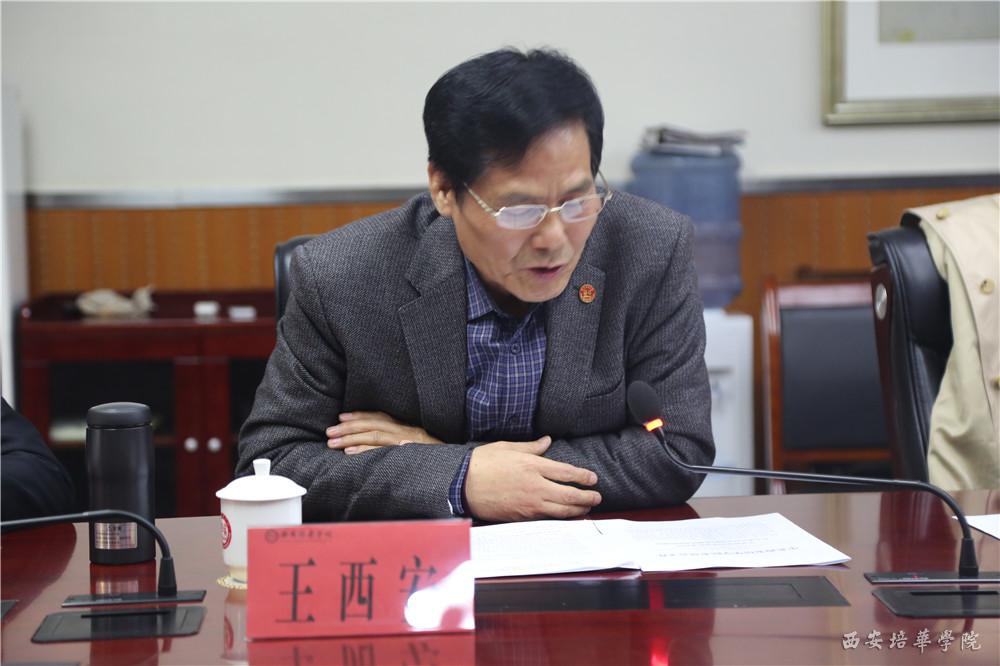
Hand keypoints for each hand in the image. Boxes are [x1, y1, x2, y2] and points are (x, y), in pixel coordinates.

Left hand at [327, 411, 442, 453]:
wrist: (463, 468)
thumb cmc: (441, 461)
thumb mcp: (424, 448)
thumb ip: (406, 445)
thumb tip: (391, 447)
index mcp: (409, 429)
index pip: (380, 418)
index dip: (360, 416)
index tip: (342, 417)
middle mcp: (407, 432)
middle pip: (373, 425)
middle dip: (349, 428)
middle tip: (329, 432)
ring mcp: (408, 442)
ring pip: (374, 436)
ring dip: (351, 438)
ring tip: (333, 443)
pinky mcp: (408, 453)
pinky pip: (383, 451)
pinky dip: (365, 450)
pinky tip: (350, 453)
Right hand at [464, 436, 601, 521]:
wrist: (463, 485)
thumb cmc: (482, 463)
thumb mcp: (507, 447)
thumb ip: (531, 447)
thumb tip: (547, 441)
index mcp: (532, 466)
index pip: (566, 472)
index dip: (583, 476)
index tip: (593, 479)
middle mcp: (535, 486)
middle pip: (569, 495)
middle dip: (586, 497)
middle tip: (596, 497)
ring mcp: (530, 504)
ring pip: (562, 510)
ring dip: (578, 510)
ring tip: (587, 508)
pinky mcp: (522, 516)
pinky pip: (547, 518)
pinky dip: (561, 518)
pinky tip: (567, 516)